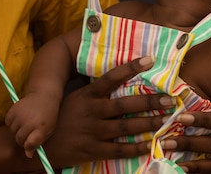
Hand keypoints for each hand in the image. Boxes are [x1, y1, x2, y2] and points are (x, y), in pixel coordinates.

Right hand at [6, 93, 57, 158]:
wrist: (44, 95)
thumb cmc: (47, 115)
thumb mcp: (48, 130)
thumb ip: (38, 143)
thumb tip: (28, 155)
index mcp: (41, 127)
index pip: (29, 144)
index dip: (28, 147)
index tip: (29, 145)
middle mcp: (30, 121)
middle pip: (19, 139)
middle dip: (22, 140)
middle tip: (28, 134)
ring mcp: (21, 114)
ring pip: (12, 132)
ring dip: (17, 131)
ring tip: (25, 124)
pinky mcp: (14, 108)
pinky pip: (8, 122)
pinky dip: (12, 123)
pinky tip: (19, 118)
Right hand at [41, 57, 173, 168]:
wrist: (39, 143)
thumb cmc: (60, 117)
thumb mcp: (75, 98)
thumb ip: (94, 91)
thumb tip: (118, 77)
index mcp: (87, 95)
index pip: (112, 77)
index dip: (130, 67)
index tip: (149, 59)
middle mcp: (91, 111)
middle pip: (125, 104)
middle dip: (149, 101)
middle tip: (170, 98)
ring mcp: (92, 132)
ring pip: (126, 127)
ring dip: (148, 123)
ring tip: (167, 119)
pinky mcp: (92, 151)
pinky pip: (119, 149)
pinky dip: (136, 147)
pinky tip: (151, 144)